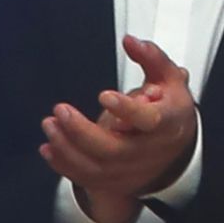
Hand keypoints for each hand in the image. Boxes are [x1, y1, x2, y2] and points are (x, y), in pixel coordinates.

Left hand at [39, 35, 197, 222]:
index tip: (104, 95)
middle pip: (114, 149)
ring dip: (66, 147)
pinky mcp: (115, 181)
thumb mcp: (169, 80)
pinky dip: (63, 164)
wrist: (175, 148)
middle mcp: (149, 151)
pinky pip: (85, 178)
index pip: (150, 121)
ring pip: (95, 166)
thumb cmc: (168, 110)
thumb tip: (130, 41)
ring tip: (49, 124)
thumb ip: (152, 58)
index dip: (127, 110)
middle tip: (60, 110)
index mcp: (168, 123)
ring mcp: (131, 170)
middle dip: (82, 131)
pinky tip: (48, 147)